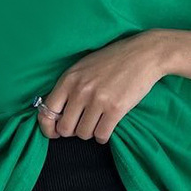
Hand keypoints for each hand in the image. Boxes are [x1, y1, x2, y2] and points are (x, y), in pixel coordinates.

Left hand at [35, 31, 164, 143]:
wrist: (144, 54)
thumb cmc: (114, 59)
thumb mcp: (84, 67)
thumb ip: (69, 86)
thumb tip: (57, 113)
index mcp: (69, 79)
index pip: (47, 111)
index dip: (48, 127)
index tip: (55, 132)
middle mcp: (80, 90)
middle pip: (65, 128)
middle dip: (72, 131)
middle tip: (82, 125)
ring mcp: (98, 100)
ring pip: (84, 134)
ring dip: (90, 132)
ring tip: (97, 122)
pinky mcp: (116, 109)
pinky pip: (101, 135)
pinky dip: (103, 136)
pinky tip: (107, 127)